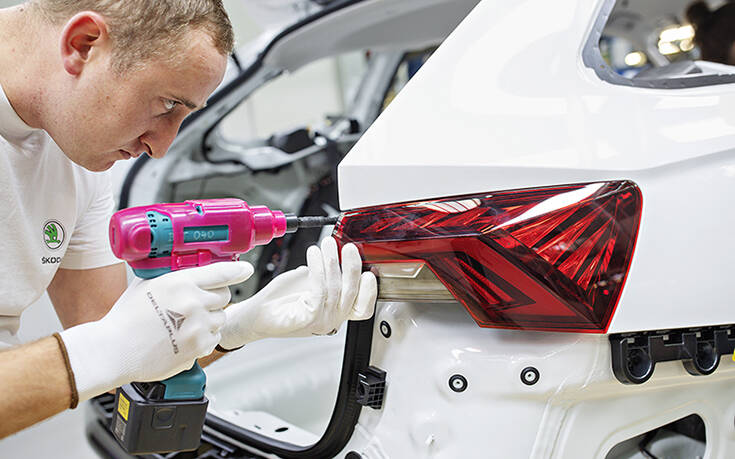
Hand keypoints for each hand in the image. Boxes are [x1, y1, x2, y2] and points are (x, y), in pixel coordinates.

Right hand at [60, 261, 252, 402]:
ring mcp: (198, 327)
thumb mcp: (147, 284)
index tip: (246, 269)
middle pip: (225, 296)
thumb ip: (172, 276)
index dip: (237, 270)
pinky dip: (204, 338)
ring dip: (209, 319)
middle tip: (197, 303)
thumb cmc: (125, 319)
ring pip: (220, 318)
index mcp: (181, 282)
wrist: (113, 350)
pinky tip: (184, 337)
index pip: (221, 272)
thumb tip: (189, 272)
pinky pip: (214, 339)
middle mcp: (193, 303)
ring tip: (185, 323)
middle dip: (214, 298)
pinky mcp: (198, 348)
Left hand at [219, 237, 376, 349]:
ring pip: (335, 287)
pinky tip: (314, 255)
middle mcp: (330, 320)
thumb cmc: (281, 301)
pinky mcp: (307, 319)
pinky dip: (318, 268)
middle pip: (352, 293)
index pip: (363, 309)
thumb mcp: (309, 283)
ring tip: (326, 244)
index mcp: (335, 313)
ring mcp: (320, 322)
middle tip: (347, 247)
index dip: (370, 291)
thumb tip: (334, 253)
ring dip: (331, 261)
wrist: (256, 316)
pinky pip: (319, 289)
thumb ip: (325, 273)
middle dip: (352, 266)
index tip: (369, 270)